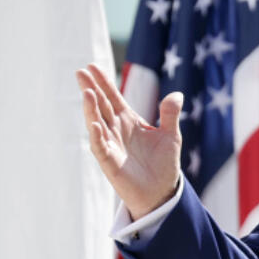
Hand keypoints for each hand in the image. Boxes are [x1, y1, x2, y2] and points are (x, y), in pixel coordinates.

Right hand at [76, 63, 183, 219]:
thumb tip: (178, 94)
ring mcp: (111, 145)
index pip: (113, 98)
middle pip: (101, 106)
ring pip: (97, 123)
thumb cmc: (163, 164)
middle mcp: (116, 130)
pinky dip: (97, 136)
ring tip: (87, 93)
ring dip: (91, 109)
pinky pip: (101, 147)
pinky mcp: (110, 162)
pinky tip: (94, 124)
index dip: (104, 83)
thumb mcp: (171, 136)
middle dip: (91, 89)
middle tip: (80, 72)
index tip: (92, 66)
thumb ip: (170, 115)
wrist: (161, 192)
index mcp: (129, 121)